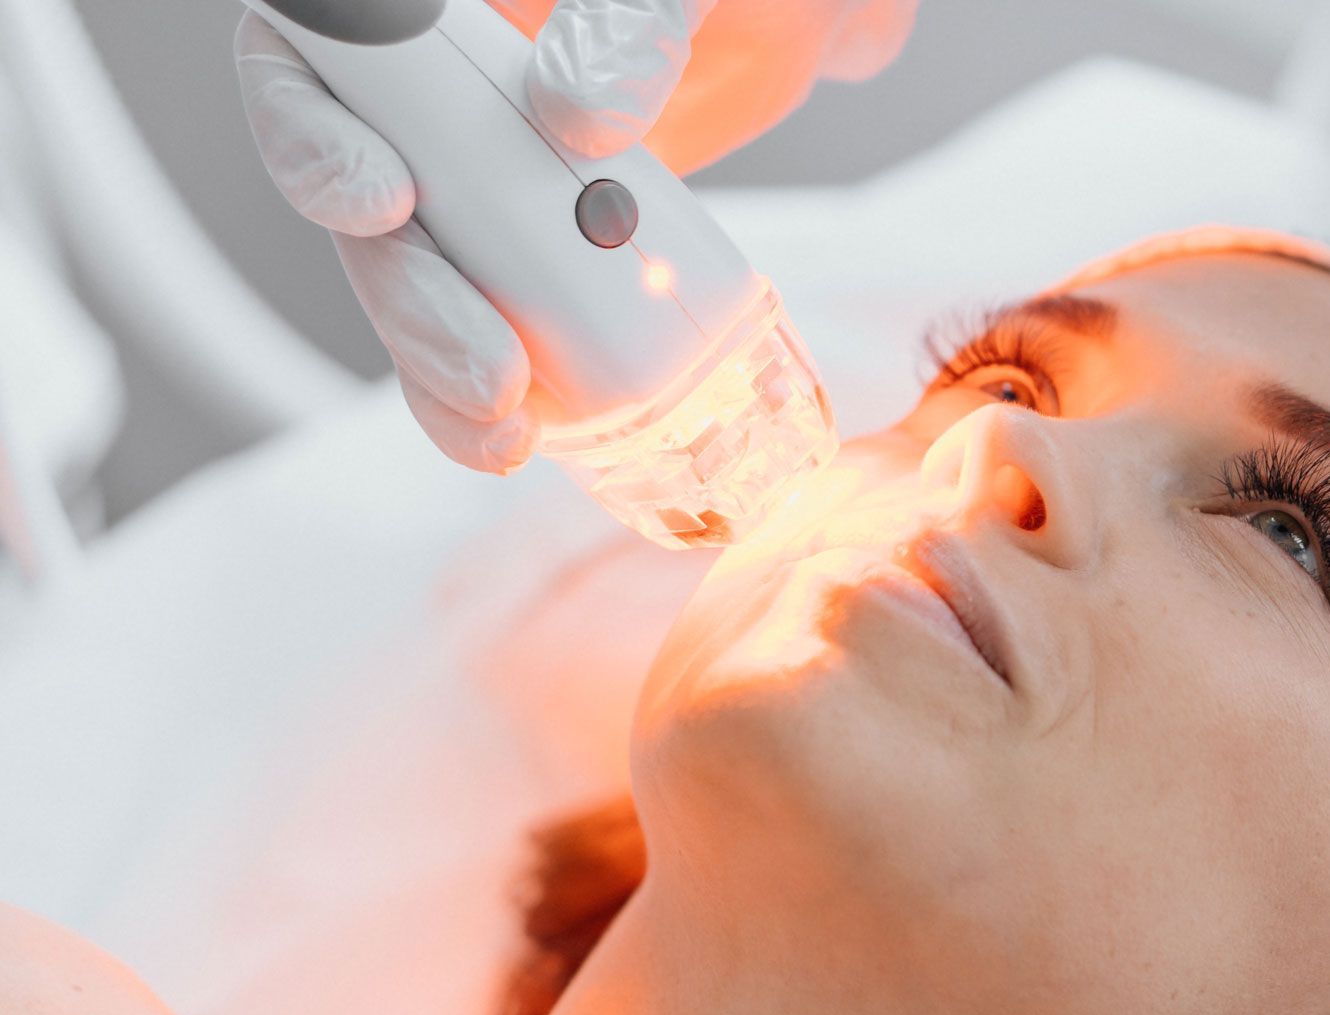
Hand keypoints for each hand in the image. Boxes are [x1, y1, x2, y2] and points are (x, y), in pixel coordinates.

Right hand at [235, 0, 915, 472]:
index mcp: (428, 12)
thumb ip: (627, 23)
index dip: (312, 139)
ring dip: (451, 367)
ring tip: (508, 430)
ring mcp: (482, 180)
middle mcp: (431, 96)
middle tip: (489, 373)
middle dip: (413, 302)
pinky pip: (506, 322)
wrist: (801, 15)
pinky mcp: (543, 249)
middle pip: (366, 209)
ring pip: (427, 284)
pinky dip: (521, 385)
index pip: (303, 62)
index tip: (383, 201)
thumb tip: (580, 113)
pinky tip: (539, 433)